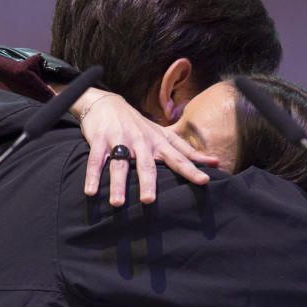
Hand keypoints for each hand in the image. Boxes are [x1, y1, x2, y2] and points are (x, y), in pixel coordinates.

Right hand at [73, 89, 218, 205]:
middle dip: (148, 182)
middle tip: (149, 201)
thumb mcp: (164, 135)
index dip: (192, 169)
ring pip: (119, 165)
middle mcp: (141, 142)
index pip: (178, 158)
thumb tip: (215, 162)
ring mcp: (120, 141)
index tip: (205, 181)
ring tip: (118, 203)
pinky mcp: (99, 141)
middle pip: (146, 165)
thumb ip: (187, 151)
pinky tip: (90, 192)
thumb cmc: (140, 126)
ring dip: (118, 184)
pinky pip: (95, 161)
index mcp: (158, 143)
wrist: (107, 103)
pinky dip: (92, 177)